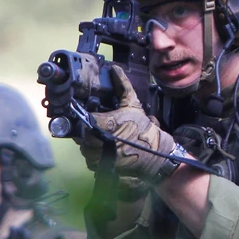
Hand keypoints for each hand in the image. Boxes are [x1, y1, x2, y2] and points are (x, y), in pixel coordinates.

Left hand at [78, 65, 176, 182]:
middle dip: (88, 133)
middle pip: (82, 136)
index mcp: (105, 123)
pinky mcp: (103, 168)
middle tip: (98, 130)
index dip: (86, 117)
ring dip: (91, 146)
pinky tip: (105, 152)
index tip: (92, 116)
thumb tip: (115, 69)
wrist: (156, 154)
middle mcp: (100, 141)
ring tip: (102, 141)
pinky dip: (95, 157)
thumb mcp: (133, 105)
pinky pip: (91, 162)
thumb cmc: (143, 129)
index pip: (84, 119)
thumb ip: (122, 86)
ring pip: (85, 150)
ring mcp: (101, 157)